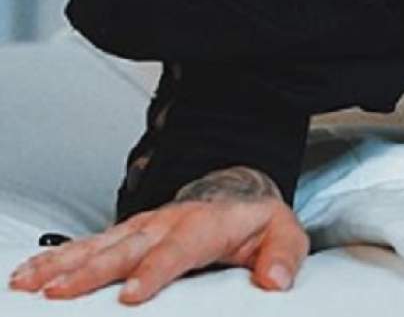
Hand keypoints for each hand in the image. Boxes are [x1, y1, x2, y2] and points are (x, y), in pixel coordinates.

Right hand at [6, 166, 308, 303]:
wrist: (240, 195)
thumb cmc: (257, 223)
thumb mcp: (285, 233)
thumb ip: (284, 255)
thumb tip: (276, 279)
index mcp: (207, 223)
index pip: (179, 247)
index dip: (155, 270)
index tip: (133, 293)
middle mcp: (170, 221)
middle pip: (129, 246)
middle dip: (94, 270)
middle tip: (62, 293)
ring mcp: (146, 227)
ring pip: (102, 243)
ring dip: (66, 263)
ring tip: (34, 283)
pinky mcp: (129, 234)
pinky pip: (91, 244)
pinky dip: (59, 258)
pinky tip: (34, 273)